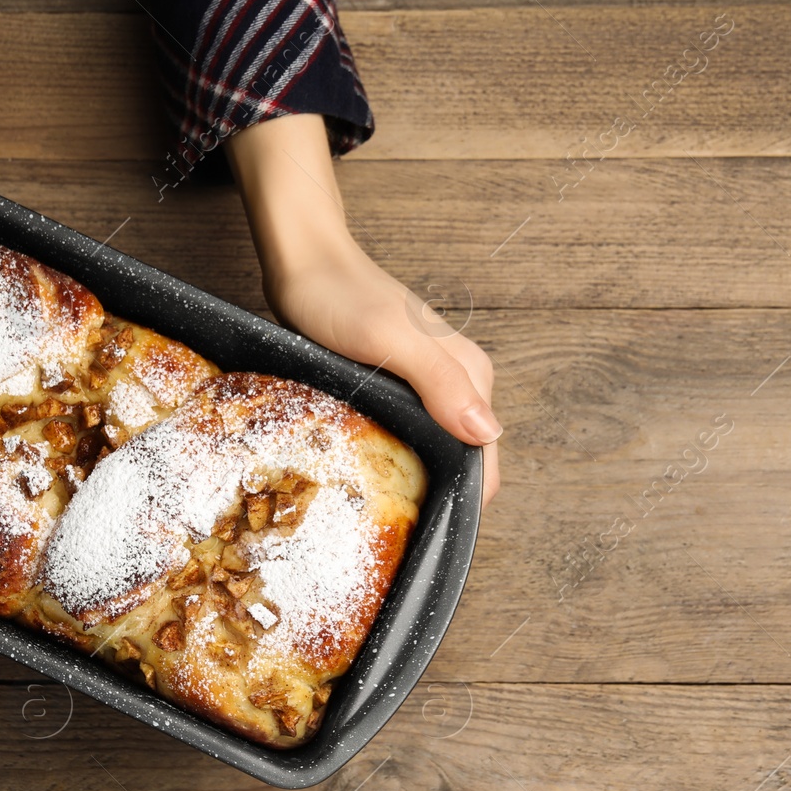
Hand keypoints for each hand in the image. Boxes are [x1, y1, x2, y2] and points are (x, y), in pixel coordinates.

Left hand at [224, 115, 499, 503]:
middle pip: (461, 461)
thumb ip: (441, 381)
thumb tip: (487, 434)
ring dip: (414, 479)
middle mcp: (458, 383)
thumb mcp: (390, 339)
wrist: (303, 263)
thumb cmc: (341, 296)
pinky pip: (409, 434)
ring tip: (378, 508)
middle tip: (390, 525)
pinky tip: (367, 472)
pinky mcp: (398, 386)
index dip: (460, 501)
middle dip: (436, 497)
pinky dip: (395, 456)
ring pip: (435, 449)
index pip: (484, 460)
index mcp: (470, 375)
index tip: (422, 527)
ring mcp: (428, 386)